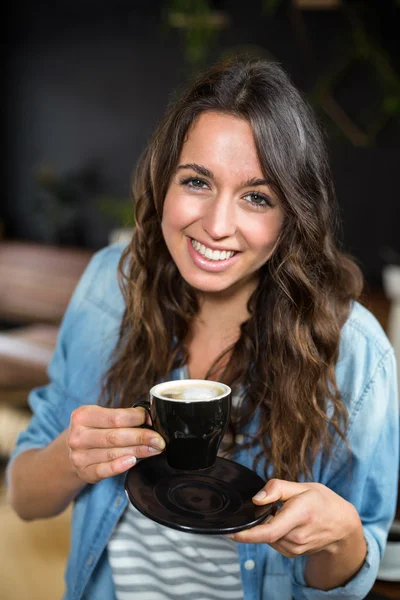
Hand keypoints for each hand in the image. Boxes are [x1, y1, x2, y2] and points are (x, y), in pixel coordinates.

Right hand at [67, 405, 164, 483]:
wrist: (75, 449)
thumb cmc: (95, 429)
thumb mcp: (101, 416)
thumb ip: (122, 416)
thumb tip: (148, 418)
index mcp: (82, 416)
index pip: (115, 417)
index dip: (137, 418)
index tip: (151, 420)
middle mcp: (77, 436)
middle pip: (115, 436)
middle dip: (141, 437)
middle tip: (159, 440)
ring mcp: (78, 456)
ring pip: (113, 453)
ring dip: (138, 452)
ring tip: (154, 449)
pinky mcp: (83, 472)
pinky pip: (104, 470)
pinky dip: (119, 466)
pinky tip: (132, 462)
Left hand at [228, 479, 361, 558]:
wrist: (342, 526)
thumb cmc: (323, 502)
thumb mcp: (303, 486)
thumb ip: (277, 488)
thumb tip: (256, 498)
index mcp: (300, 515)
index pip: (269, 530)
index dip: (247, 534)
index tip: (231, 532)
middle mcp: (297, 536)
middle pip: (264, 531)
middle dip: (259, 518)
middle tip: (273, 505)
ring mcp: (295, 548)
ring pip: (267, 536)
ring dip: (267, 524)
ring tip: (284, 513)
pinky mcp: (292, 553)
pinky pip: (273, 541)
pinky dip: (273, 531)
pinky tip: (285, 522)